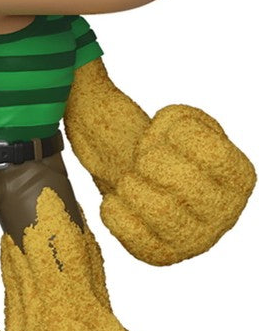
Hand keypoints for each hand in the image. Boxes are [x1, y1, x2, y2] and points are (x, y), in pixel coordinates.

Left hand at [100, 104, 255, 265]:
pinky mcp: (164, 254)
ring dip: (131, 187)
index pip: (212, 154)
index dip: (172, 139)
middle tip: (140, 159)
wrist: (121, 166)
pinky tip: (115, 201)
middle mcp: (225, 212)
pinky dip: (116, 213)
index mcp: (237, 174)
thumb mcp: (169, 115)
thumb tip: (95, 76)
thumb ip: (157, 101)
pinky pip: (139, 241)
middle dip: (149, 163)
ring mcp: (196, 238)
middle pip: (186, 185)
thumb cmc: (149, 139)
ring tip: (128, 179)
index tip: (157, 136)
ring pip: (163, 213)